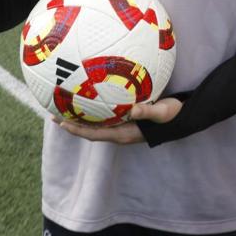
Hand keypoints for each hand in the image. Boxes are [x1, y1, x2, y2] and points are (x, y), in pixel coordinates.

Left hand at [52, 98, 182, 144]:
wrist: (182, 117)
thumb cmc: (172, 114)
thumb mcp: (162, 112)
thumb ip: (148, 111)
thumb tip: (133, 109)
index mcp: (125, 134)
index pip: (95, 134)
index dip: (78, 130)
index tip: (62, 123)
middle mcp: (120, 133)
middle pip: (90, 131)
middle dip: (72, 124)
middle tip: (53, 114)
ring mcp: (122, 128)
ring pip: (95, 125)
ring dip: (79, 119)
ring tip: (63, 108)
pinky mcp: (125, 121)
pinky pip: (104, 119)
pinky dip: (92, 112)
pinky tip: (87, 101)